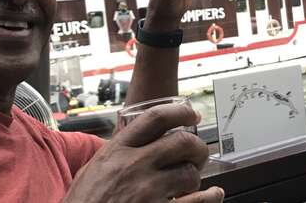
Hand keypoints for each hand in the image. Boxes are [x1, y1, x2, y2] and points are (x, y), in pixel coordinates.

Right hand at [64, 103, 223, 202]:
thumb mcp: (91, 170)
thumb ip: (116, 153)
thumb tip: (138, 137)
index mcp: (116, 151)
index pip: (155, 118)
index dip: (181, 112)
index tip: (193, 115)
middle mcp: (133, 167)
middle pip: (182, 142)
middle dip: (197, 146)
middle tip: (198, 152)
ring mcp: (147, 191)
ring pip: (190, 173)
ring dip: (195, 176)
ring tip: (191, 181)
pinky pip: (197, 201)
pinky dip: (211, 197)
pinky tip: (213, 195)